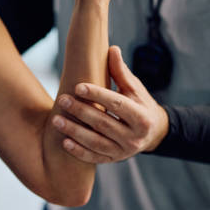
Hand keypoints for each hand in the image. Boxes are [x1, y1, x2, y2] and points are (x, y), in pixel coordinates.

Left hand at [52, 46, 168, 162]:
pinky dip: (79, 152)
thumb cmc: (139, 104)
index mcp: (142, 117)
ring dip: (74, 132)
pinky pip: (94, 158)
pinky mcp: (114, 160)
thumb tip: (112, 49)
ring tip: (56, 120)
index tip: (78, 86)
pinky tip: (64, 142)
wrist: (153, 132)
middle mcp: (134, 138)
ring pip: (96, 143)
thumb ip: (121, 71)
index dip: (97, 95)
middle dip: (81, 112)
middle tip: (62, 100)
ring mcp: (124, 152)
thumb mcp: (134, 88)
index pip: (117, 104)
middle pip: (103, 124)